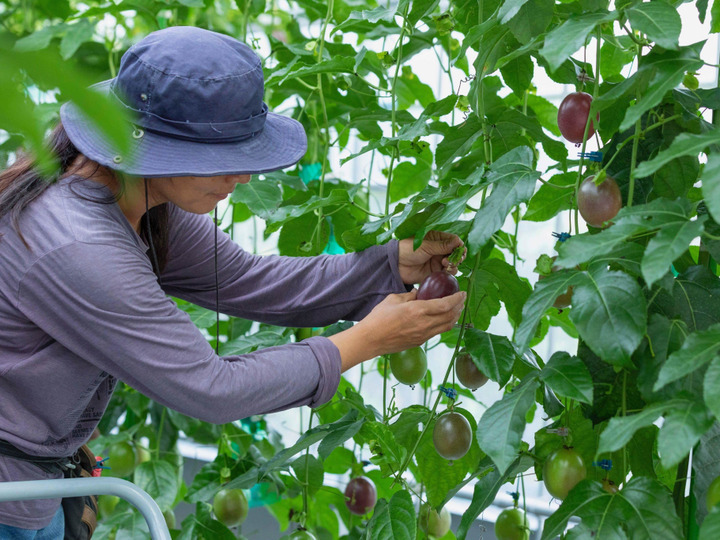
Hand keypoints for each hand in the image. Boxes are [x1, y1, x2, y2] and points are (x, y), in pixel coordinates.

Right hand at [328, 289, 466, 370]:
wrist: (370, 340)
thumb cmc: (378, 318)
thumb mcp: (394, 299)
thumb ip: (409, 295)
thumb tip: (418, 293)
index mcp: (418, 310)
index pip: (445, 304)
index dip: (457, 298)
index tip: (462, 293)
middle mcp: (424, 324)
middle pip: (450, 316)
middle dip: (459, 307)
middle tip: (462, 300)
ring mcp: (423, 335)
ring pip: (447, 326)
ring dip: (454, 317)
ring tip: (456, 310)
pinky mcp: (420, 342)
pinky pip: (437, 332)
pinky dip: (444, 324)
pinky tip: (442, 319)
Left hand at [398, 231, 464, 283]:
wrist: (396, 265)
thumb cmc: (408, 249)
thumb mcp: (426, 246)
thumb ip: (442, 245)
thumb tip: (458, 242)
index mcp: (437, 239)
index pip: (453, 240)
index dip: (458, 245)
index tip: (459, 249)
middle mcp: (439, 250)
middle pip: (456, 253)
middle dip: (457, 256)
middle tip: (454, 258)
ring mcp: (437, 261)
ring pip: (454, 263)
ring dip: (453, 264)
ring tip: (445, 263)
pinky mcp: (435, 272)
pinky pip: (447, 273)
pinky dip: (450, 272)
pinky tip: (444, 270)